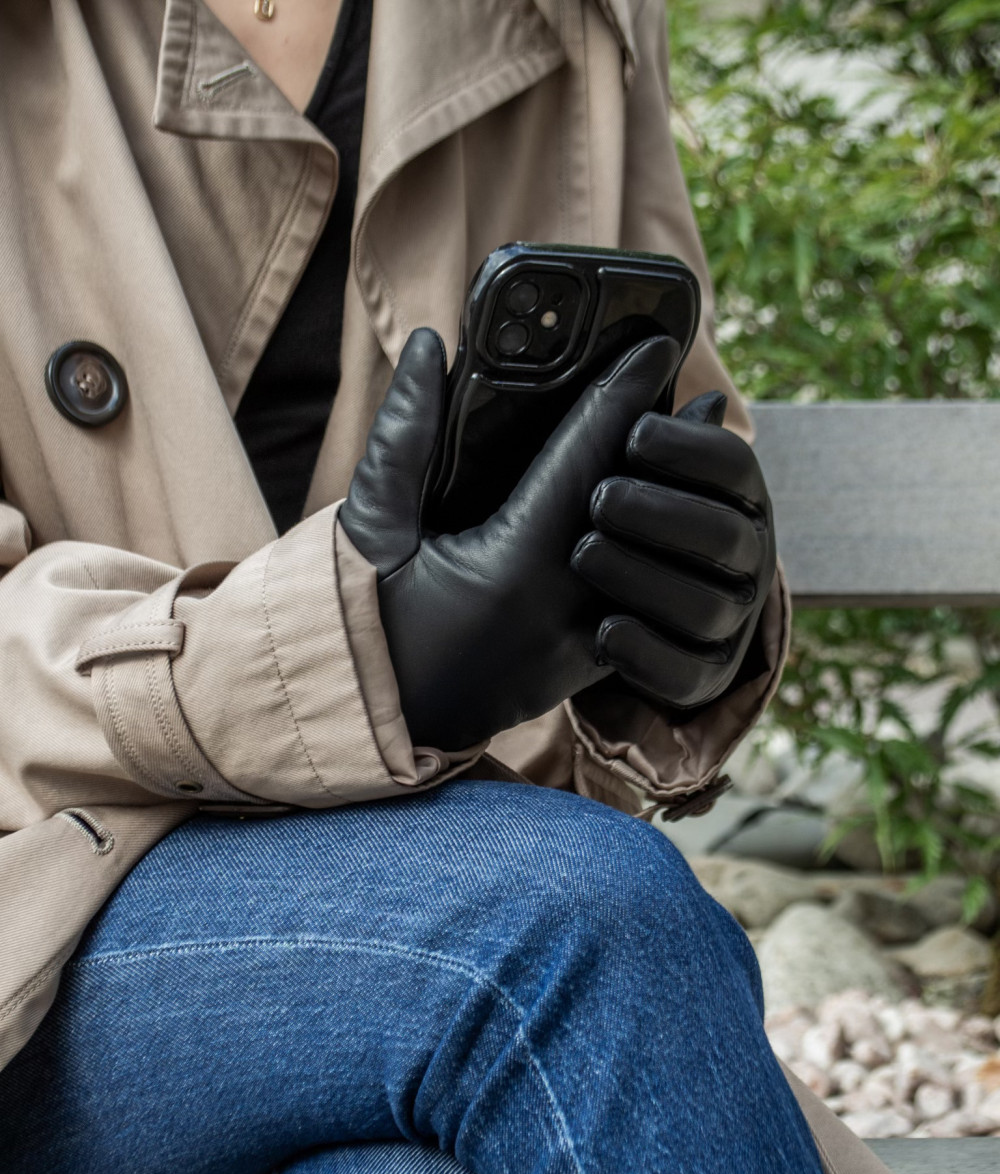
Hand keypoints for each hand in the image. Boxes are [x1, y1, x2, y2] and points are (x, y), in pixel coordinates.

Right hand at [339, 328, 680, 749]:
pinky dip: (652, 564)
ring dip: (673, 510)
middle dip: (667, 452)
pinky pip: (632, 610)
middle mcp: (559, 617)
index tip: (654, 347)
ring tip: (703, 460)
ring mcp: (572, 652)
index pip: (585, 465)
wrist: (361, 725)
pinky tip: (667, 533)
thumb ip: (402, 438)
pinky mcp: (572, 674)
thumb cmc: (356, 627)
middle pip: (635, 515)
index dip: (621, 399)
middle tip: (703, 399)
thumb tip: (426, 346)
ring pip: (647, 567)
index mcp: (512, 574)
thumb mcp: (370, 529)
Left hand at [570, 392, 776, 710]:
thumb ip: (627, 415)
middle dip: (662, 514)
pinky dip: (644, 653)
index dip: (690, 449)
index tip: (633, 434)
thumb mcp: (610, 470)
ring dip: (643, 577)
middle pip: (728, 534)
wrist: (566, 619)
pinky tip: (601, 630)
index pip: (735, 466)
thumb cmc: (599, 523)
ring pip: (706, 606)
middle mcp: (746, 558)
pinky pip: (686, 673)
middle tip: (599, 499)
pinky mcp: (700, 677)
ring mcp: (728, 621)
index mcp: (733, 498)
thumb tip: (654, 347)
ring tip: (583, 554)